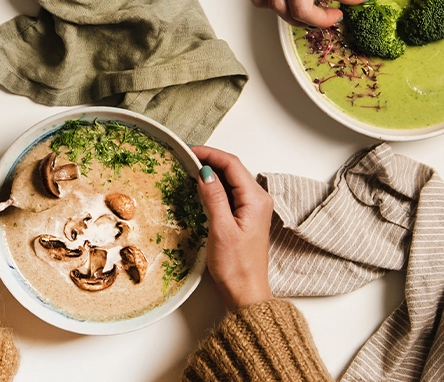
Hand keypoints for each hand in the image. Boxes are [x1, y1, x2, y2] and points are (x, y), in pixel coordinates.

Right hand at [191, 146, 273, 310]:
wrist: (246, 292)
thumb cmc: (236, 266)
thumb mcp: (221, 229)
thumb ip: (214, 197)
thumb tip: (204, 172)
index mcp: (256, 199)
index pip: (232, 164)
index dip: (210, 154)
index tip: (189, 151)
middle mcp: (258, 200)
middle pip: (233, 168)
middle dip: (210, 160)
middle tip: (185, 158)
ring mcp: (253, 208)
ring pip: (231, 180)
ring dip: (212, 172)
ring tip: (189, 170)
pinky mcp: (246, 216)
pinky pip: (231, 193)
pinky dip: (215, 186)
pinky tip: (201, 188)